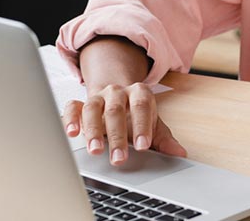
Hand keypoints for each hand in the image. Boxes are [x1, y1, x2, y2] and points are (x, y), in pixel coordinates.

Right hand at [63, 83, 187, 165]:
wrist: (118, 97)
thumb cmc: (136, 115)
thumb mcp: (153, 125)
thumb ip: (164, 139)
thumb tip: (178, 153)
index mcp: (139, 93)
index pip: (141, 106)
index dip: (142, 126)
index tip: (143, 146)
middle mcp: (117, 92)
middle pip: (116, 111)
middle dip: (117, 136)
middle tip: (119, 158)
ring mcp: (98, 97)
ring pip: (92, 109)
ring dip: (93, 131)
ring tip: (96, 150)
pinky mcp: (80, 103)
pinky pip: (72, 107)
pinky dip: (71, 119)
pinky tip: (72, 133)